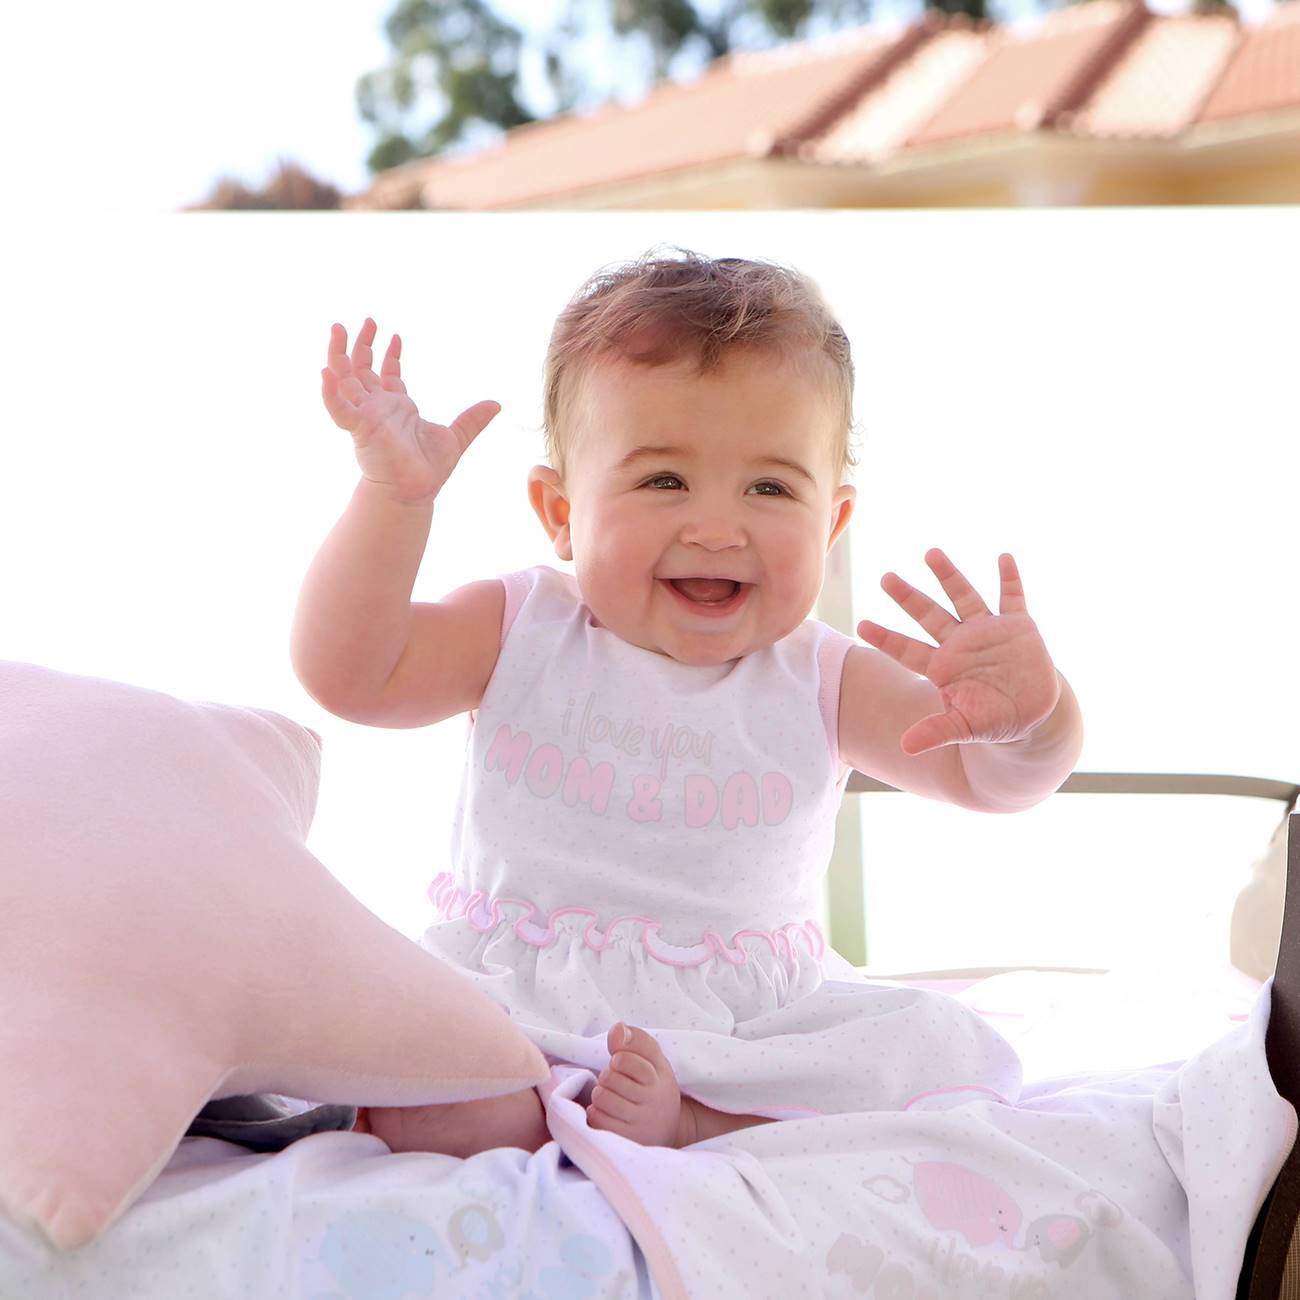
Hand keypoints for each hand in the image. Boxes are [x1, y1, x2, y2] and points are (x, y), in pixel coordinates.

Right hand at [320, 318, 499, 503]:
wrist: (415, 493)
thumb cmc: (428, 470)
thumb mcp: (455, 438)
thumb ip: (472, 420)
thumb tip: (497, 404)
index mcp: (397, 406)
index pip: (387, 373)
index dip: (389, 353)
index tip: (394, 334)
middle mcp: (377, 407)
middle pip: (362, 368)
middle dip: (362, 343)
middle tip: (368, 320)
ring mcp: (365, 415)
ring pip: (344, 379)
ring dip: (338, 354)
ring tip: (337, 328)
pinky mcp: (359, 428)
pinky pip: (338, 408)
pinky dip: (330, 391)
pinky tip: (324, 371)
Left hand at [857, 549, 1059, 755]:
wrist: (1032, 713)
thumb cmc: (992, 719)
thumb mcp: (965, 727)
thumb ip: (936, 731)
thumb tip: (905, 747)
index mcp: (943, 666)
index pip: (907, 649)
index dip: (886, 638)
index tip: (861, 625)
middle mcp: (960, 642)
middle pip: (928, 615)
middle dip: (908, 597)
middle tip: (884, 578)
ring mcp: (987, 630)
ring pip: (964, 596)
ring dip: (949, 576)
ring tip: (930, 553)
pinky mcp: (1018, 626)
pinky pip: (1013, 597)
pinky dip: (1010, 579)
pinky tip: (1004, 557)